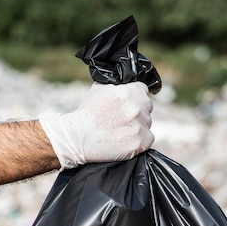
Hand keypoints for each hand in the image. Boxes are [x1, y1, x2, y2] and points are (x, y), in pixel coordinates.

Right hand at [39, 82, 153, 169]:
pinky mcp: (141, 142)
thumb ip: (117, 86)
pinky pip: (148, 138)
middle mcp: (136, 108)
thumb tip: (127, 83)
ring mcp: (140, 126)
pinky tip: (127, 140)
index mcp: (128, 92)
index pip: (143, 90)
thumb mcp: (99, 89)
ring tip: (121, 130)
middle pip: (147, 107)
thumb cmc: (86, 114)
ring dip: (138, 126)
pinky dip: (140, 140)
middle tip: (123, 118)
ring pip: (147, 123)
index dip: (135, 96)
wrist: (78, 137)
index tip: (129, 103)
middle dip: (138, 111)